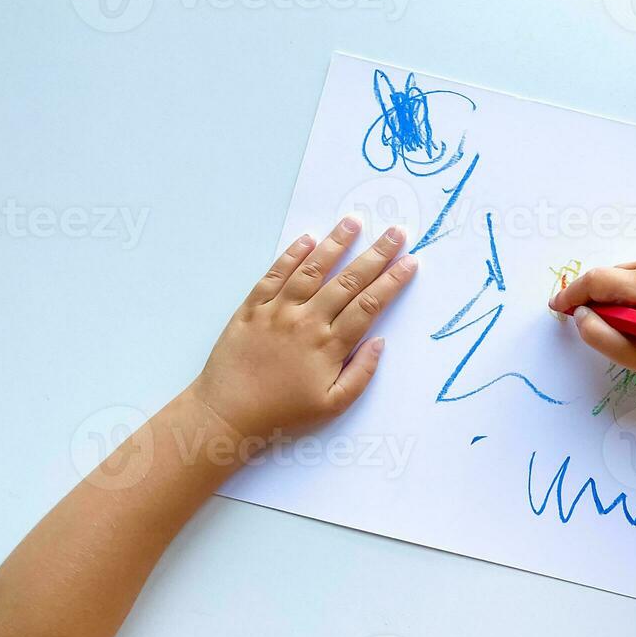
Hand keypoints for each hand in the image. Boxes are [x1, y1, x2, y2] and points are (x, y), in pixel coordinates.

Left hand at [190, 216, 417, 441]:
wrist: (226, 414)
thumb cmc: (282, 414)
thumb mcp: (332, 405)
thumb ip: (361, 374)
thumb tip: (380, 342)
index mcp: (329, 346)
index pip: (368, 305)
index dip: (392, 281)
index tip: (410, 261)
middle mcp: (306, 321)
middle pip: (347, 281)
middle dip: (376, 254)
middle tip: (396, 232)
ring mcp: (277, 311)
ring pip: (311, 270)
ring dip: (336, 244)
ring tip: (353, 221)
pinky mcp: (251, 308)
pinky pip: (274, 275)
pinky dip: (291, 255)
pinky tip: (308, 239)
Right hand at [548, 255, 635, 396]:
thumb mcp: (630, 355)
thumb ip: (596, 334)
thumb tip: (580, 314)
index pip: (597, 280)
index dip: (572, 293)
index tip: (558, 307)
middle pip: (612, 274)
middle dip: (598, 296)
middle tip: (596, 323)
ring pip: (628, 273)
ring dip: (618, 292)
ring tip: (627, 322)